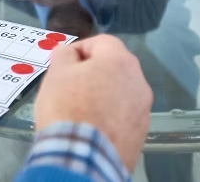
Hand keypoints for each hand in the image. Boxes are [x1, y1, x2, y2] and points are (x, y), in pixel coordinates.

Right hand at [34, 35, 151, 172]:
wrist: (83, 157)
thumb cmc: (68, 108)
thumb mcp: (56, 74)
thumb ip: (64, 55)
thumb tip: (69, 52)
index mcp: (121, 61)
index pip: (102, 42)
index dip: (80, 48)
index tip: (63, 61)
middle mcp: (139, 82)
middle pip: (114, 67)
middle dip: (93, 71)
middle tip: (69, 83)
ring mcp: (143, 110)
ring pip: (120, 92)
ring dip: (102, 94)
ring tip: (79, 108)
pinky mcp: (141, 134)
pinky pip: (123, 116)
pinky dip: (109, 116)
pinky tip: (91, 126)